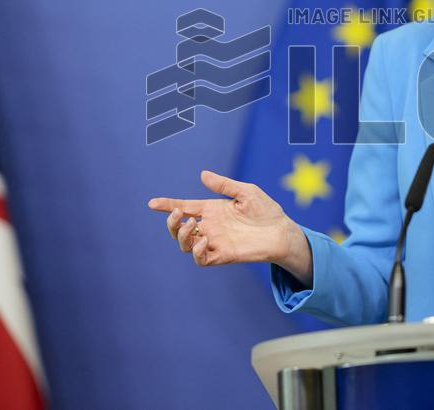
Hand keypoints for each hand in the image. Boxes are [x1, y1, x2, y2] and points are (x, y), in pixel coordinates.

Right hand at [148, 170, 312, 283]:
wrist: (282, 231)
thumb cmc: (266, 210)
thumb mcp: (245, 192)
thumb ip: (224, 185)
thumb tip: (202, 174)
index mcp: (212, 209)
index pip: (184, 207)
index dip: (167, 205)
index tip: (152, 203)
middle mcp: (210, 226)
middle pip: (179, 228)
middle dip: (171, 222)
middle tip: (178, 213)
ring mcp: (215, 242)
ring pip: (186, 244)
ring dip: (182, 236)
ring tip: (191, 225)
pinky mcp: (223, 255)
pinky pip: (202, 258)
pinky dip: (197, 251)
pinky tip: (203, 240)